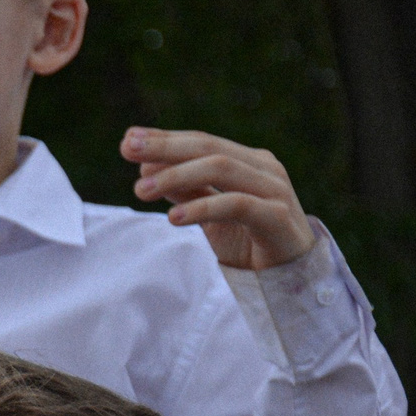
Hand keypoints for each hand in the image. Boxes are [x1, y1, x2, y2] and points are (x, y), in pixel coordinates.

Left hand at [125, 127, 316, 271]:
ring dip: (176, 176)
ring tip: (141, 190)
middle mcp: (263, 168)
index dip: (166, 138)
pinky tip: (173, 217)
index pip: (202, 142)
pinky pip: (237, 205)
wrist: (288, 277)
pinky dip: (202, 208)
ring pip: (222, 169)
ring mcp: (274, 190)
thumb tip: (147, 166)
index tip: (127, 139)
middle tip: (127, 149)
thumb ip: (184, 189)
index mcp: (248, 161)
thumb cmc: (248, 240)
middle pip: (209, 148)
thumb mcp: (208, 213)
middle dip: (166, 147)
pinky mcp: (278, 217)